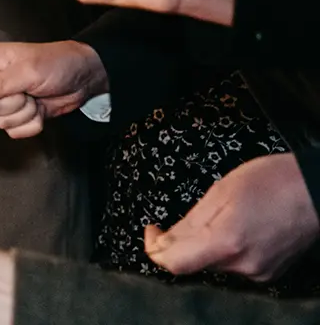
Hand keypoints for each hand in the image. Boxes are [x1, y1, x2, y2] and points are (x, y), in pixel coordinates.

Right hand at [0, 41, 106, 138]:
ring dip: (21, 114)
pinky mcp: (18, 114)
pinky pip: (14, 130)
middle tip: (23, 92)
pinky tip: (40, 108)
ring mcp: (5, 99)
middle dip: (5, 105)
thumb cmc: (56, 63)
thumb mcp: (26, 71)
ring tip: (34, 97)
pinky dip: (30, 124)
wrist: (84, 78)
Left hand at [147, 153, 319, 280]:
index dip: (155, 248)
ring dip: (205, 245)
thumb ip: (189, 223)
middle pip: (193, 263)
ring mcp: (259, 273)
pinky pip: (234, 265)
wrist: (316, 191)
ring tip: (223, 216)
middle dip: (182, 243)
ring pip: (213, 264)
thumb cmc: (274, 181)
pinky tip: (237, 228)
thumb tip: (162, 242)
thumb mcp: (220, 191)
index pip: (174, 263)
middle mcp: (244, 265)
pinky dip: (225, 250)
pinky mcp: (269, 274)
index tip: (153, 229)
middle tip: (188, 218)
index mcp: (227, 243)